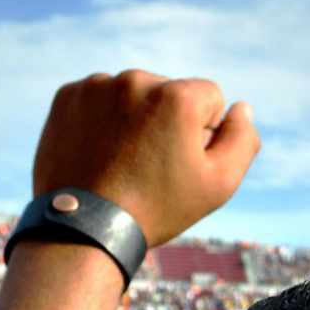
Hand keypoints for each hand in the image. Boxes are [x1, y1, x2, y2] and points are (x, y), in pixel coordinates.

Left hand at [31, 69, 260, 248]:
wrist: (85, 229)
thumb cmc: (157, 209)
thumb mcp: (218, 184)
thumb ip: (242, 140)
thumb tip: (241, 107)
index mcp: (177, 96)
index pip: (210, 98)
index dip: (203, 133)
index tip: (180, 163)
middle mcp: (136, 80)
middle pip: (168, 93)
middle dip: (166, 122)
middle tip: (149, 168)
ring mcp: (97, 86)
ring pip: (132, 96)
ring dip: (133, 120)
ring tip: (122, 163)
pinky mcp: (68, 96)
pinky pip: (97, 100)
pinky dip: (100, 121)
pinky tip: (99, 153)